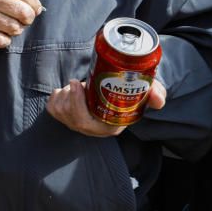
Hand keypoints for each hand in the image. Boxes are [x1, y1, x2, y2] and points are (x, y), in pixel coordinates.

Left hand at [46, 79, 166, 136]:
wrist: (117, 91)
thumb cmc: (130, 93)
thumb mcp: (145, 92)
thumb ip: (155, 94)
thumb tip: (158, 99)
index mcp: (108, 127)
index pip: (85, 122)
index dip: (76, 103)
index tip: (77, 84)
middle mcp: (90, 129)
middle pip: (70, 116)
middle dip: (70, 97)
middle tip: (75, 81)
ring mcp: (75, 124)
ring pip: (60, 110)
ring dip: (65, 93)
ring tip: (78, 86)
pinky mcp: (64, 117)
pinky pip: (52, 107)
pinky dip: (56, 96)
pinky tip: (68, 91)